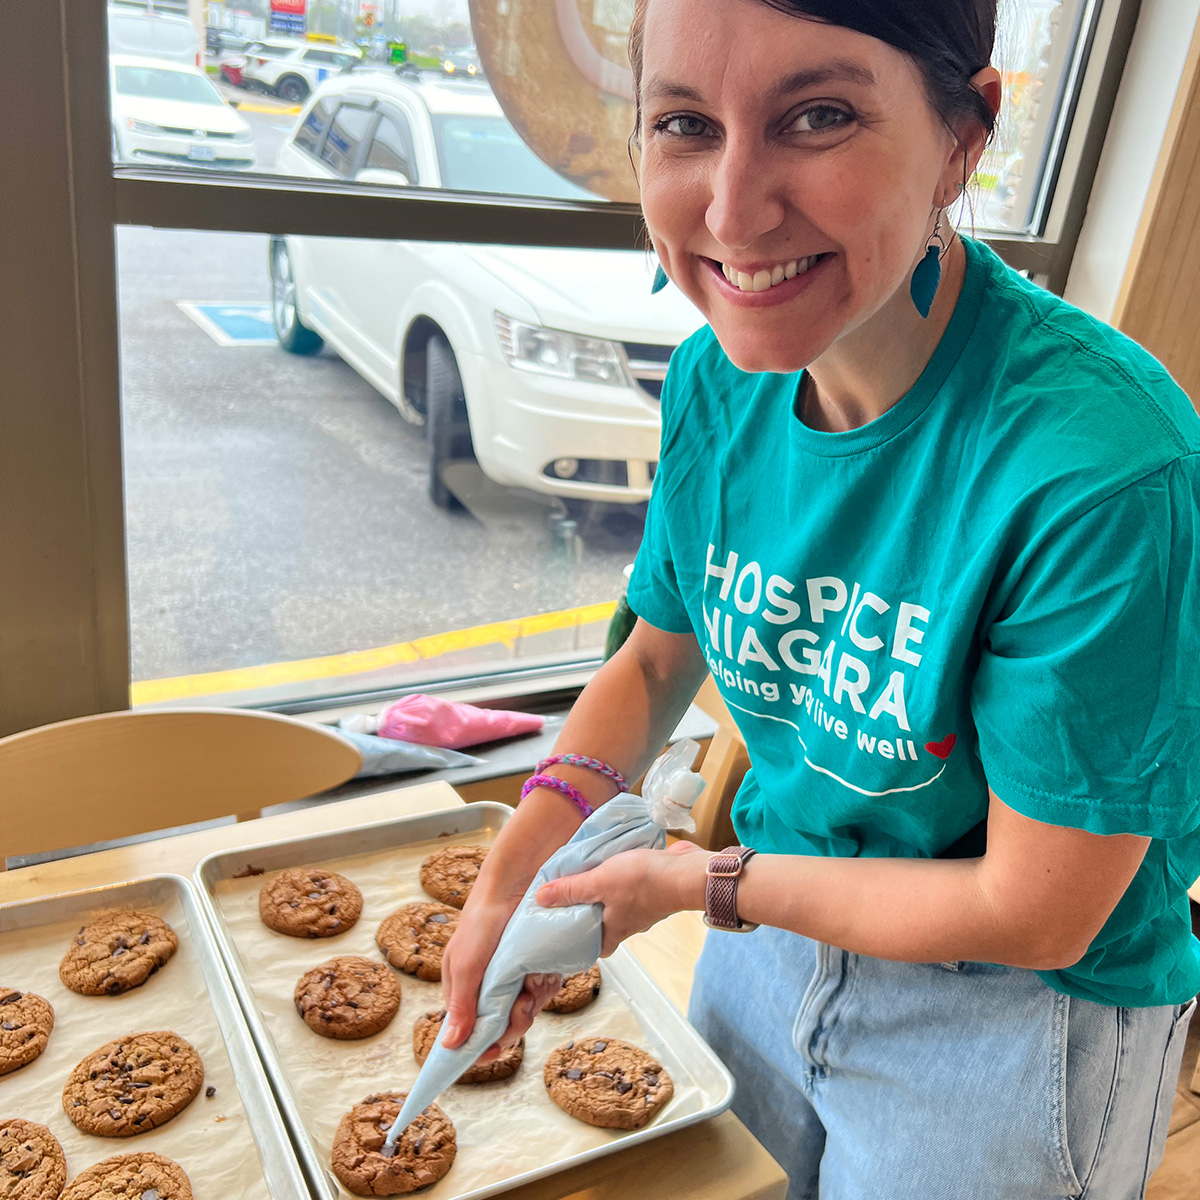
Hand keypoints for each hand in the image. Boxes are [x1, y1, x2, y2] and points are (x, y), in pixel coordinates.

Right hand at [440, 892, 562, 1062]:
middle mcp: (489, 989)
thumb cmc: (481, 922)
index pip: (469, 1032)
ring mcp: (514, 979)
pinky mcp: (535, 968)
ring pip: (527, 1010)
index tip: (490, 1055)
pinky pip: (544, 991)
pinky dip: (545, 984)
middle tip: (521, 1007)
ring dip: (532, 1001)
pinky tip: (543, 971)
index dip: (479, 1048)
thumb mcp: (465, 965)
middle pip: (503, 1027)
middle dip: (514, 1023)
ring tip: (532, 981)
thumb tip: (449, 1045)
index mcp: (464, 992)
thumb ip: (461, 1005)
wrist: (514, 886)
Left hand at [535, 840, 710, 956]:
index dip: (576, 939)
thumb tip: (540, 899)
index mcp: (613, 933)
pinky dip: (620, 878)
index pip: (590, 947)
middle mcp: (628, 925)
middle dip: (587, 910)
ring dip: (603, 891)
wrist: (686, 872)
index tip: (561, 924)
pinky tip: (611, 862)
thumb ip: (571, 890)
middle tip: (569, 892)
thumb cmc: (643, 883)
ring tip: (586, 872)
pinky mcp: (652, 890)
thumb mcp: (599, 883)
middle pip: (601, 923)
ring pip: (615, 904)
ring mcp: (642, 908)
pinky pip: (630, 888)